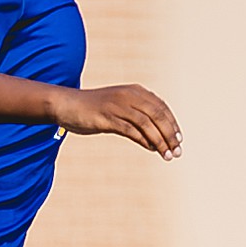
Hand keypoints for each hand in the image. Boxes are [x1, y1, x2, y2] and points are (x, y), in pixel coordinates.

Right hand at [52, 84, 182, 159]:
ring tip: (167, 155)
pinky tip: (151, 149)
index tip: (178, 140)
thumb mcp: (119, 109)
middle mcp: (129, 95)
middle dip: (170, 134)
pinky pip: (131, 129)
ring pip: (147, 123)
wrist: (67, 105)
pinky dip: (144, 140)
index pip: (161, 107)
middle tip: (177, 151)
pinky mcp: (107, 117)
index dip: (172, 124)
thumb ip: (136, 119)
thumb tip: (155, 141)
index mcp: (135, 91)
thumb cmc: (93, 109)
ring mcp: (118, 105)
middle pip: (157, 115)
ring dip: (160, 141)